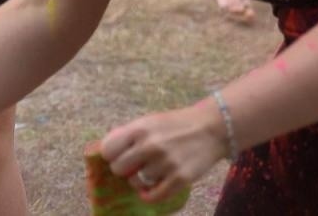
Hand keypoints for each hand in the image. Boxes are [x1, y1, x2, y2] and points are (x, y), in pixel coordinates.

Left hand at [99, 103, 226, 205]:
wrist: (211, 128)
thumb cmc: (176, 124)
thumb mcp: (150, 121)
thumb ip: (129, 134)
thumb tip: (106, 151)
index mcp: (140, 128)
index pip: (108, 149)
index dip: (110, 155)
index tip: (117, 156)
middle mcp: (151, 145)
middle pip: (119, 168)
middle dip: (123, 169)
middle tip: (132, 166)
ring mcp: (166, 163)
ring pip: (136, 183)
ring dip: (139, 181)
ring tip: (148, 174)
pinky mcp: (180, 178)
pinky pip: (154, 196)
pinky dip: (149, 196)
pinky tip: (149, 190)